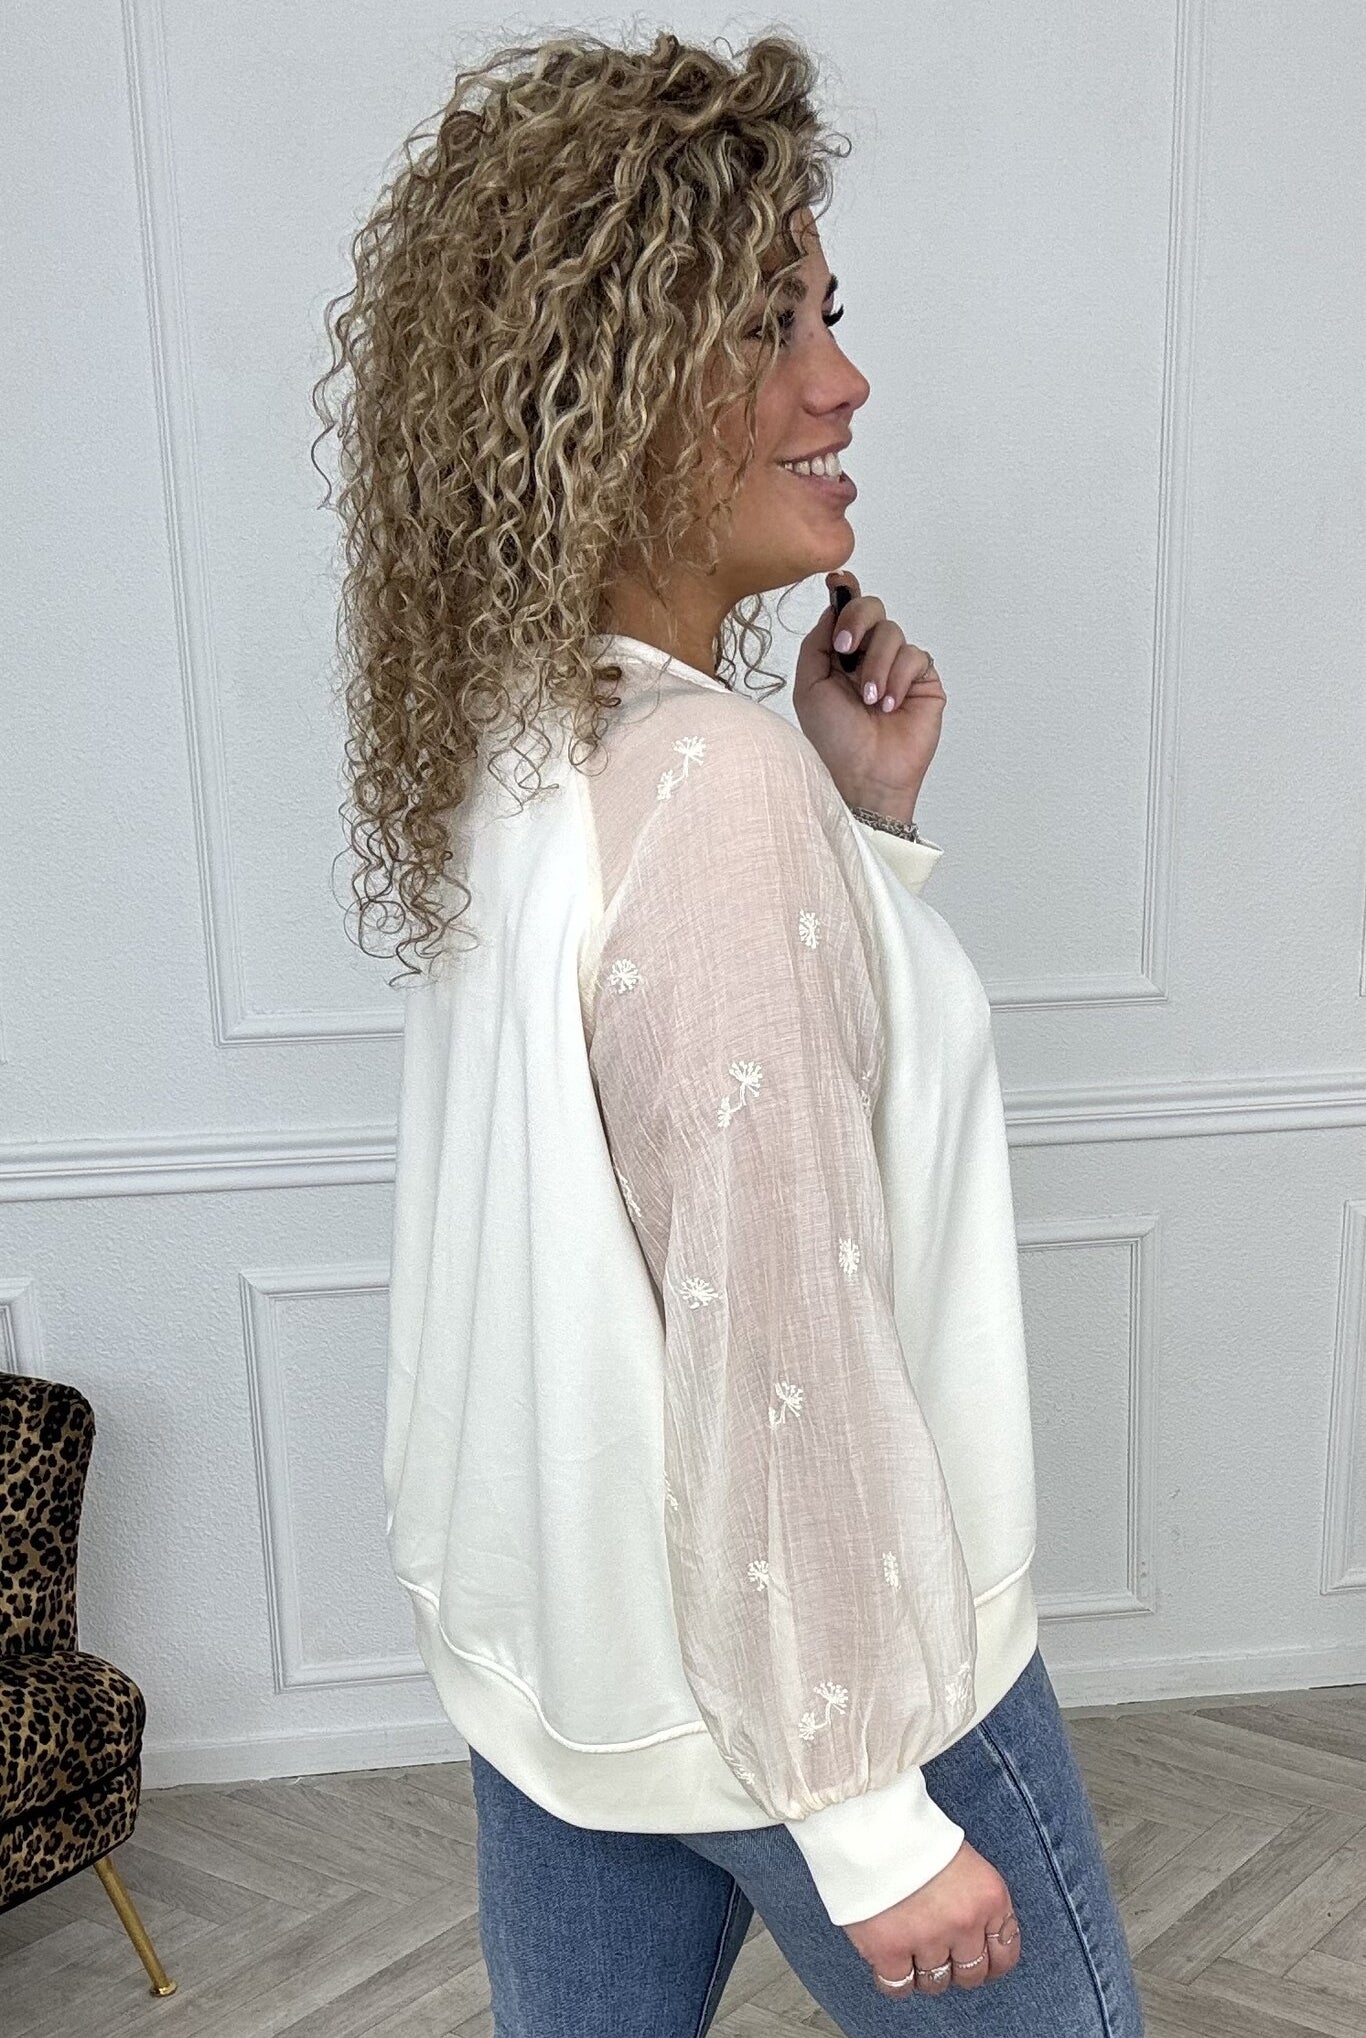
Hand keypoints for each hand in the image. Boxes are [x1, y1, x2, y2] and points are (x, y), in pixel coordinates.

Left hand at [792, 572, 946, 820]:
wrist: (862, 775)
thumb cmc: (833, 740)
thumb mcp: (809, 687)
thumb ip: (817, 643)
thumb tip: (832, 607)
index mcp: (841, 655)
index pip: (847, 611)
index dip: (846, 592)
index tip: (838, 581)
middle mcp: (869, 656)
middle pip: (872, 608)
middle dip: (858, 621)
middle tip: (847, 647)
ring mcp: (898, 668)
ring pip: (893, 633)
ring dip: (877, 665)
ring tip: (870, 699)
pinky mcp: (923, 681)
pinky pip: (915, 656)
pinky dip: (899, 678)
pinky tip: (889, 705)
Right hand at [841, 1838, 1020, 2000]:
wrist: (869, 1821)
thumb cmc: (915, 1835)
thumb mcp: (966, 1862)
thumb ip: (980, 1904)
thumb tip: (989, 1943)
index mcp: (990, 1897)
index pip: (1005, 1954)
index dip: (988, 1962)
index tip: (975, 1959)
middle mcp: (965, 1922)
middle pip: (971, 1975)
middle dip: (955, 1966)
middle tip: (936, 1948)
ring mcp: (928, 1938)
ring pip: (935, 1983)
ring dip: (923, 1969)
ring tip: (909, 1944)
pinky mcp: (890, 1949)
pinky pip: (898, 1986)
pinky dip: (895, 1978)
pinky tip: (890, 1959)